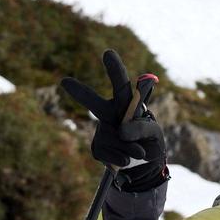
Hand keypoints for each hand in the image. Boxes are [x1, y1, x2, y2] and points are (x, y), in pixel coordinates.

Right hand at [61, 49, 165, 190]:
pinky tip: (126, 158)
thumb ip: (142, 128)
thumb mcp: (154, 133)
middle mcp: (110, 113)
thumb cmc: (149, 141)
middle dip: (80, 93)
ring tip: (139, 151)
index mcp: (125, 104)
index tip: (108, 53)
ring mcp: (102, 130)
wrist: (142, 165)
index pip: (121, 86)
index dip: (115, 70)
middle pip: (95, 103)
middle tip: (64, 82)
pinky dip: (122, 158)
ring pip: (114, 138)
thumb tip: (121, 131)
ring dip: (130, 147)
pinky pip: (110, 153)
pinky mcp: (97, 148)